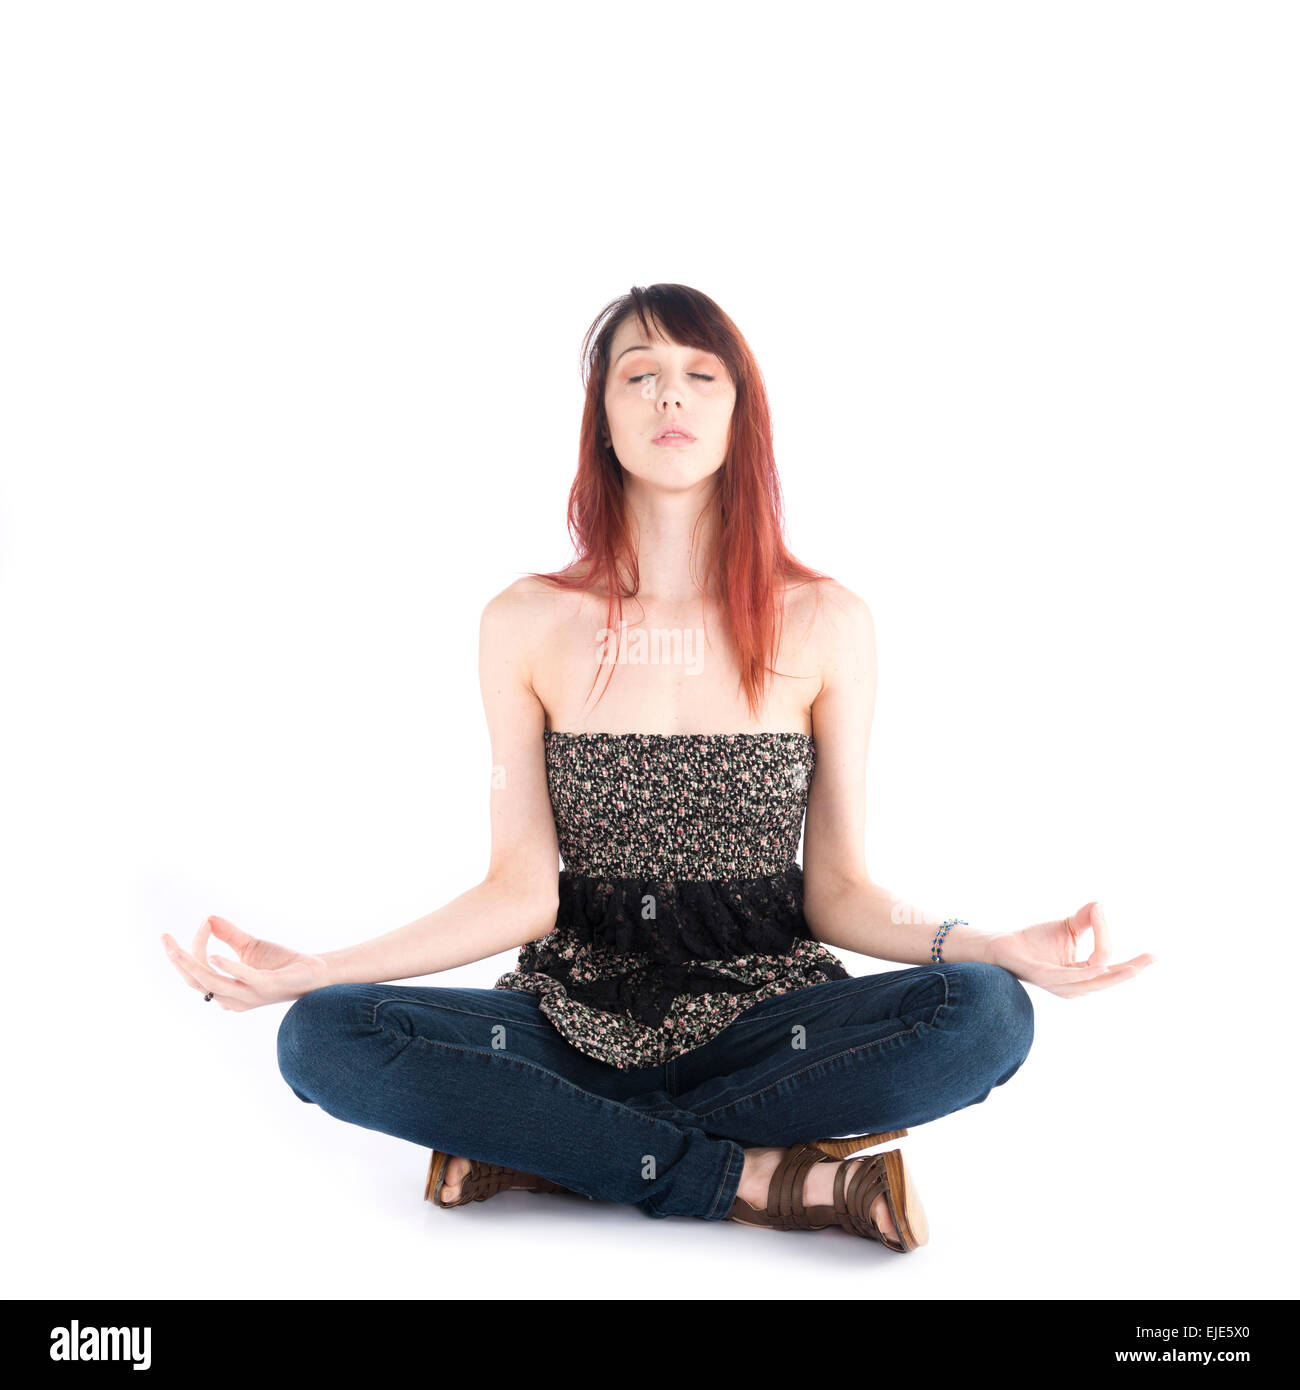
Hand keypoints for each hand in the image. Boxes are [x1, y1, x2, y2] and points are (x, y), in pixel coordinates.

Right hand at [161, 915, 330, 1010]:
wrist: (313, 972)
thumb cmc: (281, 963)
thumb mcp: (249, 946)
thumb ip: (228, 934)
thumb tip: (208, 917)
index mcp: (226, 991)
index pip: (198, 972)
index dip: (193, 949)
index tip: (203, 923)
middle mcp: (234, 998)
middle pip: (196, 982)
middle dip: (178, 961)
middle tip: (165, 939)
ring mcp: (250, 994)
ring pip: (211, 983)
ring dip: (193, 964)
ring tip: (177, 948)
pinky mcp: (267, 986)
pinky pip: (243, 979)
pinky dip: (227, 967)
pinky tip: (214, 955)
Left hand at [982, 901, 1155, 998]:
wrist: (1003, 945)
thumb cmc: (1035, 941)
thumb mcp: (1069, 928)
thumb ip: (1088, 919)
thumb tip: (1101, 904)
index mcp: (1082, 977)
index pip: (1110, 966)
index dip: (1118, 946)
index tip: (1109, 917)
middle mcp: (1074, 986)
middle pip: (1108, 979)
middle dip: (1132, 970)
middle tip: (1152, 958)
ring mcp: (1059, 984)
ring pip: (1092, 982)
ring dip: (1115, 976)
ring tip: (1134, 968)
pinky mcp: (1042, 977)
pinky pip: (1067, 977)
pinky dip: (1084, 973)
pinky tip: (1100, 966)